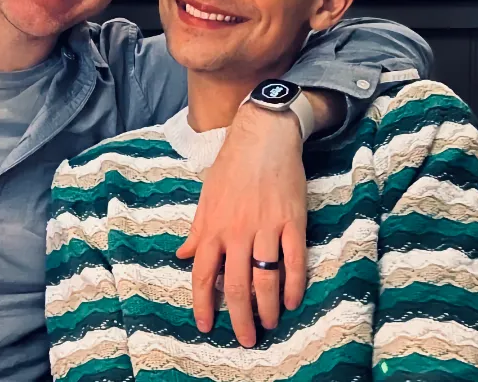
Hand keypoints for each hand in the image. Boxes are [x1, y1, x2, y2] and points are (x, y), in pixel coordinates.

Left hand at [176, 104, 306, 347]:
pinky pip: (293, 260)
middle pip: (235, 285)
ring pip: (265, 279)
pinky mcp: (292, 222)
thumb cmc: (232, 166)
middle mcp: (237, 231)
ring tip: (269, 324)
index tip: (206, 326)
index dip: (204, 303)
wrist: (263, 137)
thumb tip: (184, 254)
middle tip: (246, 339)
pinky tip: (291, 301)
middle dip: (240, 317)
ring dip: (268, 307)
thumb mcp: (207, 197)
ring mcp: (266, 227)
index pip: (203, 274)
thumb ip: (198, 230)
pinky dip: (293, 285)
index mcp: (213, 226)